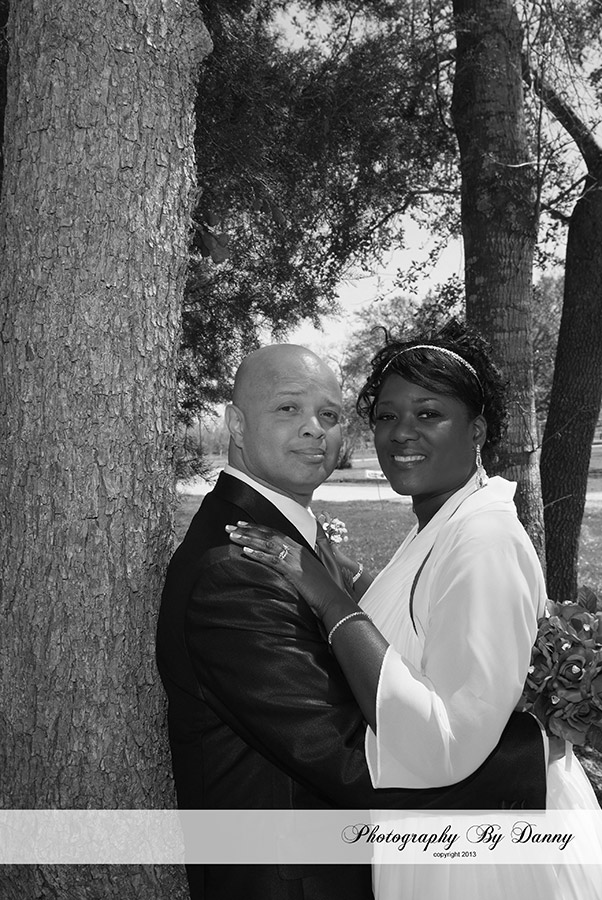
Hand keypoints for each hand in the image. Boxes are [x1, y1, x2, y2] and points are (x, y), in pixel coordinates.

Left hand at [226, 522, 347, 617]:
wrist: (333, 601)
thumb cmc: (324, 589)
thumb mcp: (312, 570)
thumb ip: (300, 561)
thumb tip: (289, 559)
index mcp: (300, 548)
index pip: (274, 533)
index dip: (257, 528)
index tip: (242, 524)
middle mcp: (297, 549)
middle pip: (268, 535)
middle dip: (247, 530)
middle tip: (229, 527)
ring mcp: (295, 559)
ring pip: (267, 544)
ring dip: (248, 539)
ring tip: (232, 536)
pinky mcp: (293, 570)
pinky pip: (272, 560)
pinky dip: (258, 554)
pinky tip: (245, 551)